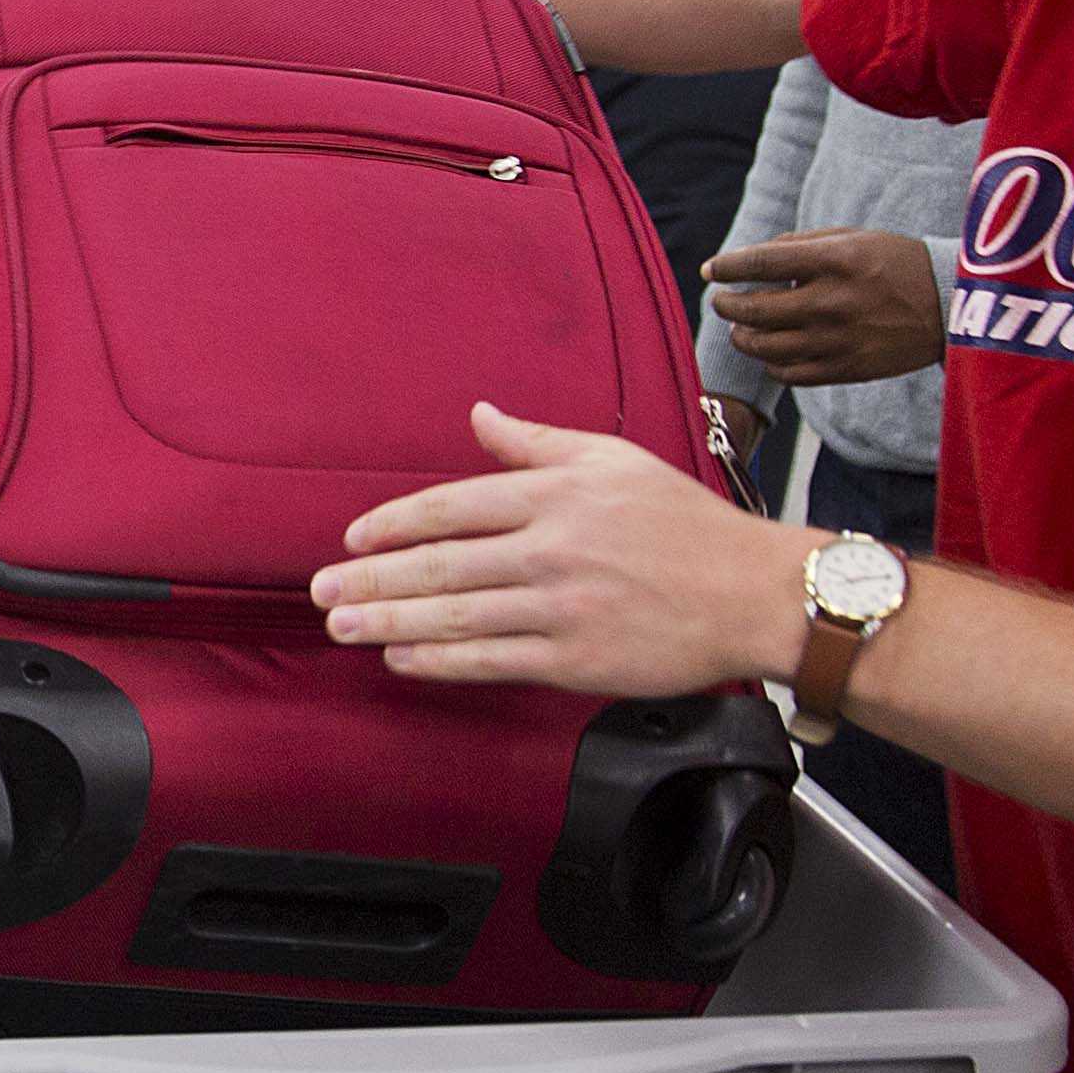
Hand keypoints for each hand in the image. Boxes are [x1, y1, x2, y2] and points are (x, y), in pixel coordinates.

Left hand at [317, 402, 813, 697]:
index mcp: (557, 493)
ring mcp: (562, 607)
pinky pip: (491, 659)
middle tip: (321, 592)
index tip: (354, 540)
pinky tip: (402, 656)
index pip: (454, 505)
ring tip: (344, 626)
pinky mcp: (576, 658)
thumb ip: (537, 441)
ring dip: (390, 620)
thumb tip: (479, 413)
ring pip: (456, 614)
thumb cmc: (686, 526)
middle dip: (371, 579)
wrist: (753, 594)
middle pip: (441, 563)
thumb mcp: (613, 461)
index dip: (394, 524)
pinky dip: (439, 659)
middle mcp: (552, 547)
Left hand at [697, 230, 943, 386]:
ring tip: (741, 329)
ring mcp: (837, 339)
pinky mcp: (846, 369)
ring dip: (743, 337)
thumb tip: (755, 257)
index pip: (761, 262)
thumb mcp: (854, 238)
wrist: (948, 308)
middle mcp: (831, 301)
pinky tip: (771, 351)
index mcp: (834, 260)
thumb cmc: (896, 264)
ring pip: (764, 347)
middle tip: (722, 301)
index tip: (711, 271)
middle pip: (753, 310)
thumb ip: (802, 244)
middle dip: (727, 305)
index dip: (727, 267)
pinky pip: (789, 373)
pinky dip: (771, 363)